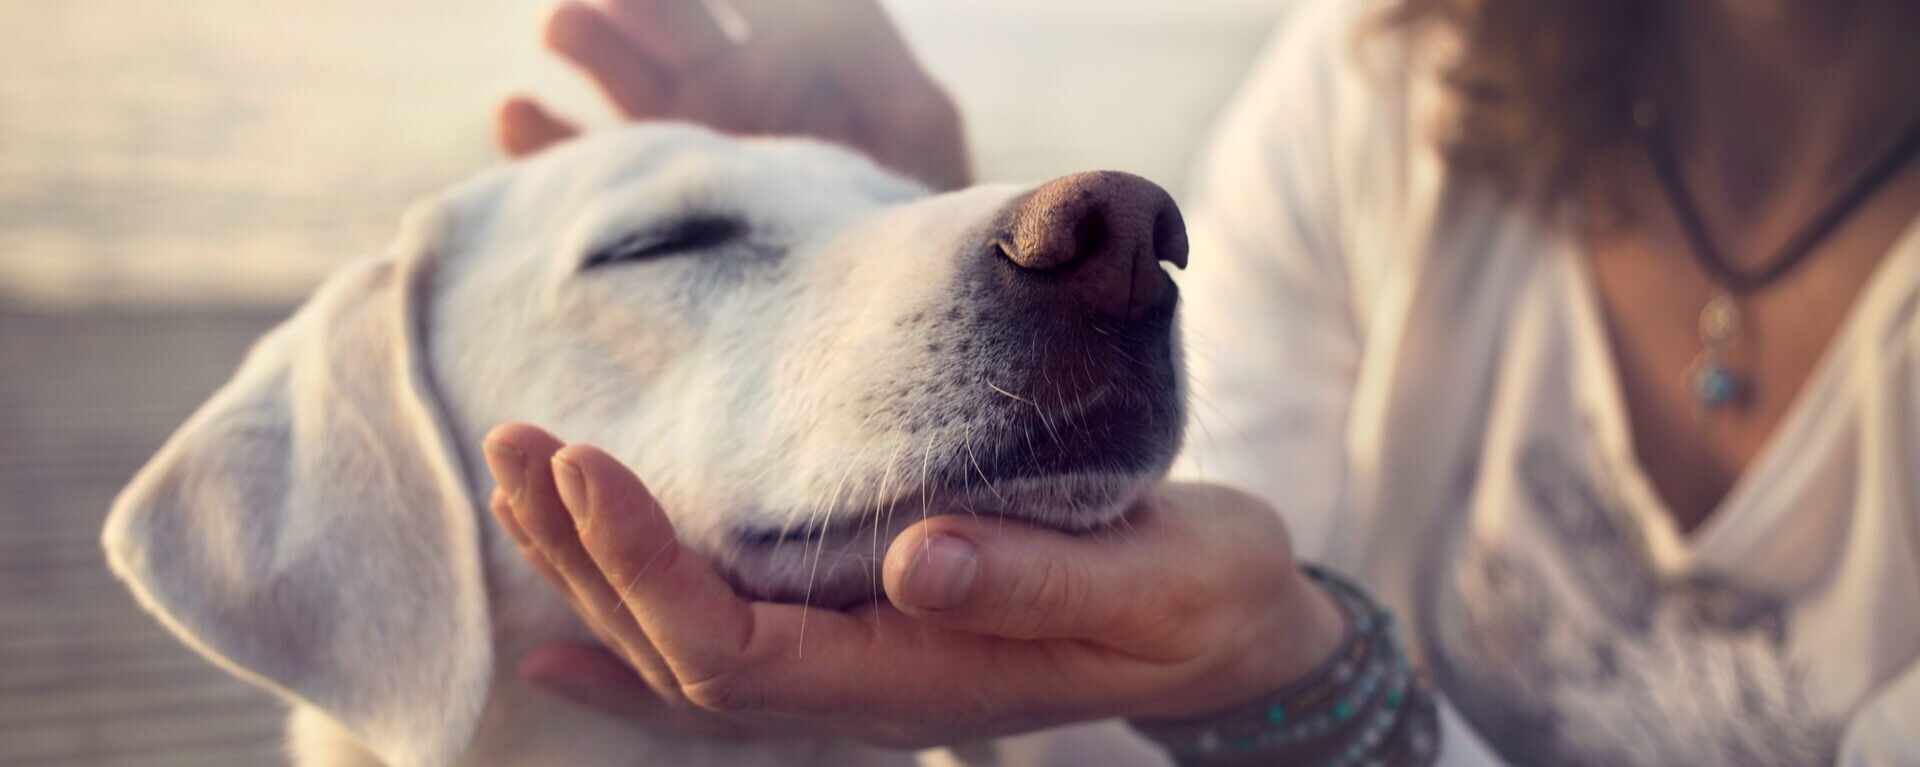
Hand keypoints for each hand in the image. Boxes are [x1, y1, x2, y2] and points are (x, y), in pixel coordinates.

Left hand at [481, 422, 1345, 747]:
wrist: (1226, 628)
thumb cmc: (1196, 598)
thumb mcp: (1151, 581)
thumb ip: (1035, 579)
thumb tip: (913, 560)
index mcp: (918, 682)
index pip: (737, 648)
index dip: (646, 569)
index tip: (587, 467)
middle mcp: (865, 692)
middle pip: (680, 653)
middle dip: (586, 556)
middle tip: (519, 446)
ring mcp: (856, 676)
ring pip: (684, 652)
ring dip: (593, 575)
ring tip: (519, 484)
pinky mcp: (863, 639)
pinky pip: (722, 655)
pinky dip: (629, 638)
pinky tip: (557, 629)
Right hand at [497, 0, 971, 190]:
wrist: (893, 320)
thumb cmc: (914, 218)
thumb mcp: (912, 121)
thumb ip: (862, 46)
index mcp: (777, 68)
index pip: (725, 10)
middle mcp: (716, 104)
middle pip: (663, 34)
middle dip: (639, 8)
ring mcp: (675, 160)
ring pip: (617, 88)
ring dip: (588, 44)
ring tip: (562, 23)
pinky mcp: (640, 222)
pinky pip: (579, 172)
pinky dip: (543, 137)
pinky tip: (517, 112)